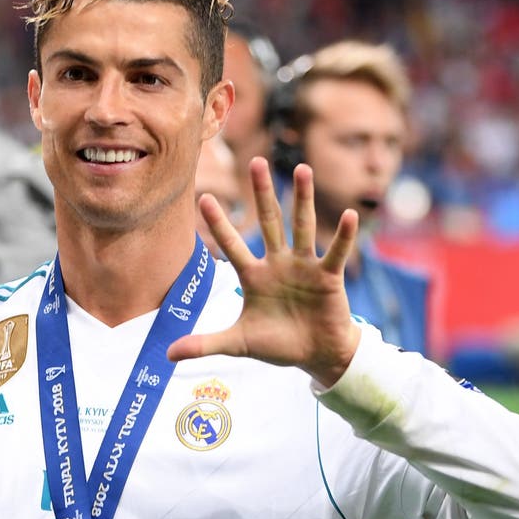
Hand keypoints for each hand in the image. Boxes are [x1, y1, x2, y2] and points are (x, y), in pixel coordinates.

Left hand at [167, 159, 361, 385]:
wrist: (316, 356)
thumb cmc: (277, 345)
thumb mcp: (238, 344)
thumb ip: (205, 345)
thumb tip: (168, 355)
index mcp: (253, 276)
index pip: (232, 245)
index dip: (219, 224)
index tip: (204, 197)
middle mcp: (278, 264)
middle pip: (268, 222)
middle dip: (262, 194)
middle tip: (255, 161)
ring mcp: (304, 267)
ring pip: (302, 226)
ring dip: (302, 199)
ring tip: (301, 169)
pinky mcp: (328, 277)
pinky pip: (336, 253)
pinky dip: (344, 236)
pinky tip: (351, 216)